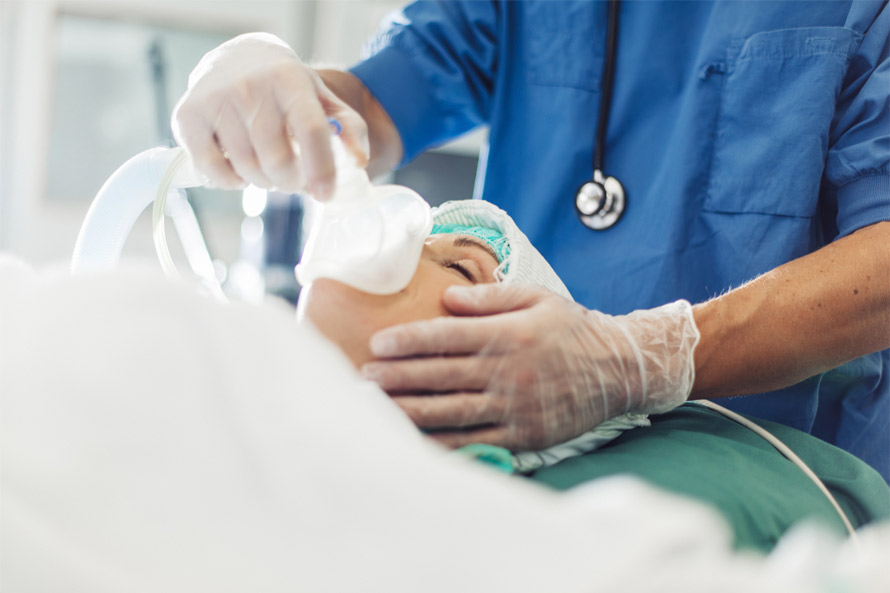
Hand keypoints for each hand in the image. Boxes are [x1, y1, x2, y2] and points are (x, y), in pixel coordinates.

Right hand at [171, 33, 368, 198]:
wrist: (237, 60)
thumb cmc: (287, 89)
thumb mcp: (322, 100)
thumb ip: (348, 129)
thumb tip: (358, 161)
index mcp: (290, 81)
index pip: (311, 130)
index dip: (321, 168)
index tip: (325, 194)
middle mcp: (250, 86)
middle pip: (277, 161)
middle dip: (289, 181)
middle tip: (291, 176)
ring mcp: (216, 100)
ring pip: (247, 170)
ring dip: (262, 181)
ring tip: (266, 166)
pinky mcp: (187, 117)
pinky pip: (213, 171)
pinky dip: (230, 181)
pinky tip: (238, 167)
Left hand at [361, 284, 699, 449]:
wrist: (619, 369)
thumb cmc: (572, 329)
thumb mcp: (537, 298)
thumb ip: (490, 297)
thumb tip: (447, 298)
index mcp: (509, 334)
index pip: (447, 337)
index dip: (409, 341)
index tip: (377, 344)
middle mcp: (508, 372)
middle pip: (441, 376)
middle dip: (397, 378)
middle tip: (362, 379)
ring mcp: (514, 408)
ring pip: (451, 412)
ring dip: (410, 410)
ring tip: (376, 408)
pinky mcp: (523, 436)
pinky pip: (475, 442)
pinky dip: (442, 443)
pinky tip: (415, 440)